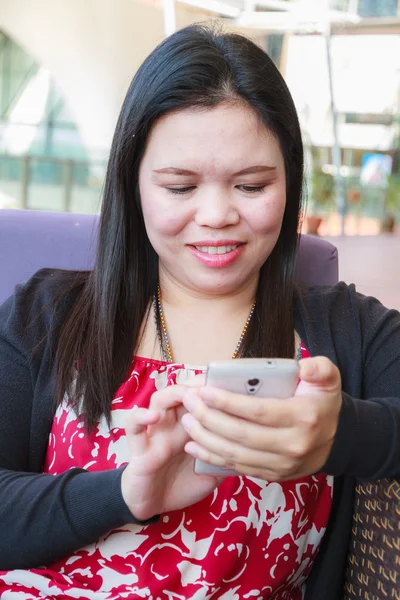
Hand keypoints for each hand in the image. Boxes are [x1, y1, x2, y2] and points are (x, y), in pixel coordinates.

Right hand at [121, 375, 223, 520]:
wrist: (153, 505)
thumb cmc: (182, 483)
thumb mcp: (211, 471)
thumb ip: (227, 458)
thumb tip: (254, 451)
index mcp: (192, 427)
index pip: (202, 398)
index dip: (214, 389)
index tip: (231, 384)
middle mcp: (174, 424)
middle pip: (182, 391)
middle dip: (196, 385)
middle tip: (209, 384)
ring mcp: (155, 432)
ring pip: (158, 400)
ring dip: (173, 394)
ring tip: (187, 396)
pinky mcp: (138, 447)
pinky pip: (133, 426)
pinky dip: (140, 416)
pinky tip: (153, 416)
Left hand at [180, 357, 341, 480]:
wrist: (336, 440)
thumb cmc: (322, 403)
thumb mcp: (328, 379)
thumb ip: (320, 367)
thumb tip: (304, 366)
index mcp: (303, 418)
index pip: (258, 411)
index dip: (228, 402)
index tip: (205, 390)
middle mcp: (292, 445)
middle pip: (241, 434)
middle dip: (209, 418)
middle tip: (189, 401)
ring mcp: (282, 464)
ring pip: (235, 454)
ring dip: (205, 438)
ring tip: (186, 420)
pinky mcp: (272, 475)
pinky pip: (237, 468)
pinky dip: (212, 457)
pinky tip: (194, 445)